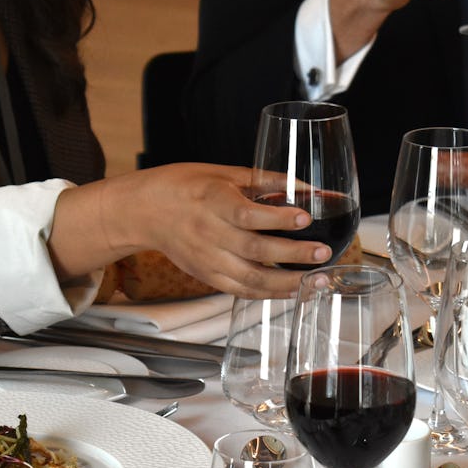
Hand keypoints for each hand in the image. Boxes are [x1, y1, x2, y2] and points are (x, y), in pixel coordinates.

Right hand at [56, 163, 329, 298]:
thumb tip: (308, 187)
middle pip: (255, 250)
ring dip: (288, 283)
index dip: (277, 218)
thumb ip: (265, 181)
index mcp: (212, 201)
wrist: (144, 210)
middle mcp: (209, 233)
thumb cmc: (185, 186)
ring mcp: (207, 260)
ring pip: (251, 279)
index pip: (247, 214)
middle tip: (322, 253)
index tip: (305, 217)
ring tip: (318, 280)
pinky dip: (269, 294)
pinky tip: (295, 290)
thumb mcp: (223, 172)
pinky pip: (241, 291)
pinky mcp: (207, 276)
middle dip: (293, 255)